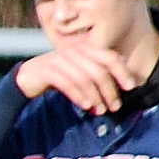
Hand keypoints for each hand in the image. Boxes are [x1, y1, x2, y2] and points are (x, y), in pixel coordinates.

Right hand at [15, 37, 140, 114]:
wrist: (28, 75)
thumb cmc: (59, 73)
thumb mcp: (81, 67)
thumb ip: (99, 64)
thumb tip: (122, 62)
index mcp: (85, 48)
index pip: (109, 58)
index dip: (122, 72)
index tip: (130, 87)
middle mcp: (74, 51)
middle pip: (98, 71)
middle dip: (109, 90)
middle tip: (115, 106)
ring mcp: (60, 60)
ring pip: (84, 79)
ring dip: (95, 97)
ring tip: (101, 110)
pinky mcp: (48, 71)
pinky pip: (68, 84)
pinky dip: (79, 96)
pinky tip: (86, 106)